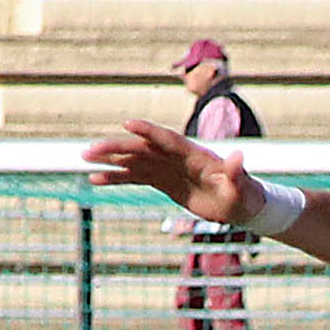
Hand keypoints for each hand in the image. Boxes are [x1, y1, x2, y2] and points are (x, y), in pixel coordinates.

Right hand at [83, 116, 255, 228]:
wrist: (242, 205)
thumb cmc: (245, 195)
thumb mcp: (242, 188)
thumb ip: (236, 173)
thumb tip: (239, 157)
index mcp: (195, 155)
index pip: (169, 139)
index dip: (149, 131)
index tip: (128, 124)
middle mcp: (177, 158)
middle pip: (143, 147)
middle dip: (118, 147)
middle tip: (92, 149)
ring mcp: (168, 168)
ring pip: (134, 160)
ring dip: (110, 159)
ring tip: (85, 158)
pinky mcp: (163, 181)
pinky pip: (135, 176)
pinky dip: (116, 177)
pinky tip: (96, 178)